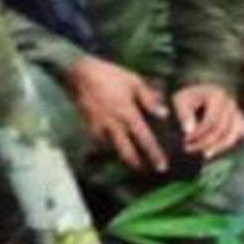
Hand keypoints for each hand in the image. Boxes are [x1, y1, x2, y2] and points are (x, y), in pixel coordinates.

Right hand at [66, 56, 171, 172]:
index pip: (144, 139)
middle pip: (126, 152)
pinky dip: (107, 147)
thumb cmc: (109, 75)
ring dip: (121, 157)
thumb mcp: (134, 82)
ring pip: (111, 150)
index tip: (161, 166)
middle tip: (146, 171)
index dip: (154, 154)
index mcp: (127, 114)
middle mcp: (113, 125)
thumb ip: (150, 99)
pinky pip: (99, 142)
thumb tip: (164, 114)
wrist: (79, 73)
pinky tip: (112, 147)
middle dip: (137, 164)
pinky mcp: (87, 125)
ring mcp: (98, 127)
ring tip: (132, 162)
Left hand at [170, 83, 243, 159]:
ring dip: (218, 147)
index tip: (185, 140)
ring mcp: (237, 112)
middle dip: (205, 142)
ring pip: (232, 134)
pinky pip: (236, 135)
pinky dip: (226, 144)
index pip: (211, 120)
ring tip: (203, 154)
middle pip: (222, 129)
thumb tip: (189, 131)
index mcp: (217, 96)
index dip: (198, 133)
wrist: (197, 94)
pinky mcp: (239, 120)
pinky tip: (212, 150)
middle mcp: (230, 103)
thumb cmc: (187, 98)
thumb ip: (184, 115)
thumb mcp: (180, 101)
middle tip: (188, 148)